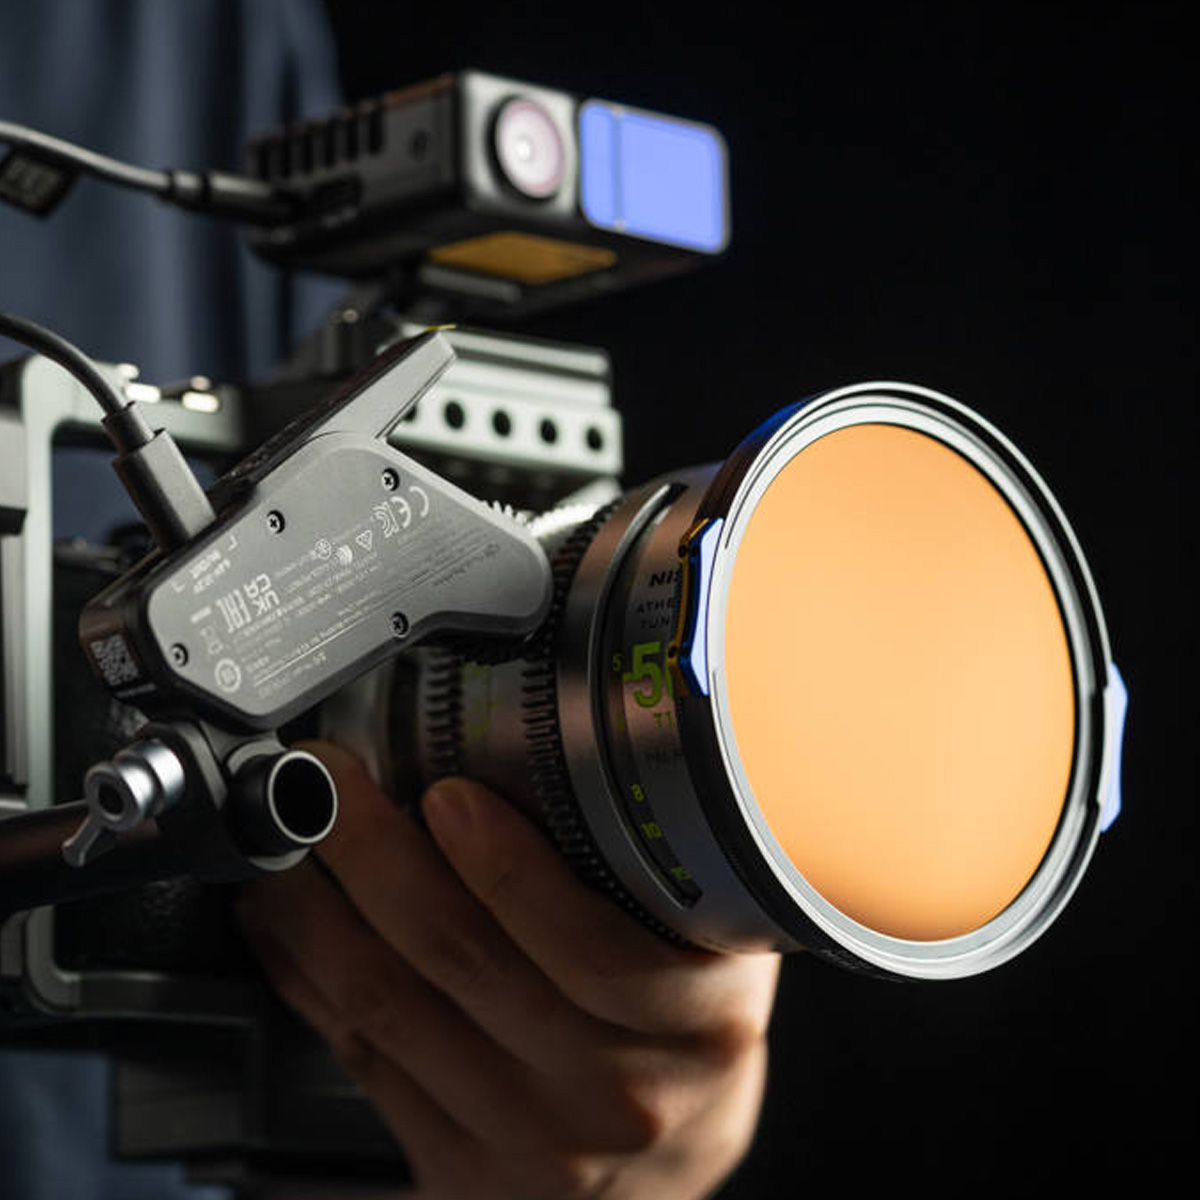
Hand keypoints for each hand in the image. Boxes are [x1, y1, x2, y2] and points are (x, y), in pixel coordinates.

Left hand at [237, 742, 779, 1199]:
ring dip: (318, 914)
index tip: (448, 793)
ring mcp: (531, 1141)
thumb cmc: (691, 1031)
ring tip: (287, 843)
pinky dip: (309, 981)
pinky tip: (287, 928)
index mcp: (696, 1022)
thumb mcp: (725, 946)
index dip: (507, 869)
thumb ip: (673, 867)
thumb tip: (583, 742)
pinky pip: (365, 1060)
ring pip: (393, 1009)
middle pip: (465, 964)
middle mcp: (614, 1091)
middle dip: (378, 857)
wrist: (675, 1165)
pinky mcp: (460, 1169)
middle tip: (331, 781)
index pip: (590, 948)